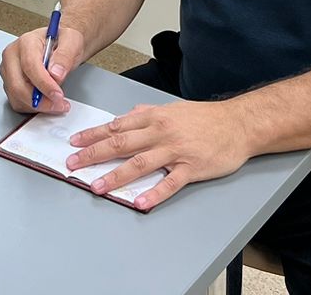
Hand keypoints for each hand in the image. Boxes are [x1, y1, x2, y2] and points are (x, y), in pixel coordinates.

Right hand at [0, 22, 85, 113]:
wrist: (59, 44)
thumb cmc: (62, 41)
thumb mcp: (71, 41)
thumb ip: (65, 56)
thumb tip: (56, 74)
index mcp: (26, 42)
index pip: (30, 66)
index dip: (44, 84)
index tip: (58, 95)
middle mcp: (12, 56)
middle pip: (18, 85)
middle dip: (40, 100)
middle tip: (59, 104)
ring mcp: (8, 71)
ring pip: (17, 97)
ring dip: (38, 106)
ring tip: (57, 103)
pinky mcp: (9, 84)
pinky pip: (17, 102)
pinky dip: (33, 108)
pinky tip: (46, 102)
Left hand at [64, 100, 250, 210]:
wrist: (237, 124)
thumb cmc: (205, 117)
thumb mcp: (172, 108)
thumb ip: (148, 111)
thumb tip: (129, 113)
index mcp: (153, 117)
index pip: (116, 126)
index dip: (93, 135)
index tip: (75, 142)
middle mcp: (160, 132)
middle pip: (121, 143)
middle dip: (94, 154)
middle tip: (73, 164)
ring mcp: (175, 150)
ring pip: (140, 164)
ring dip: (116, 176)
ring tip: (97, 187)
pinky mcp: (191, 168)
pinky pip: (170, 183)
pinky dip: (154, 193)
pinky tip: (140, 203)